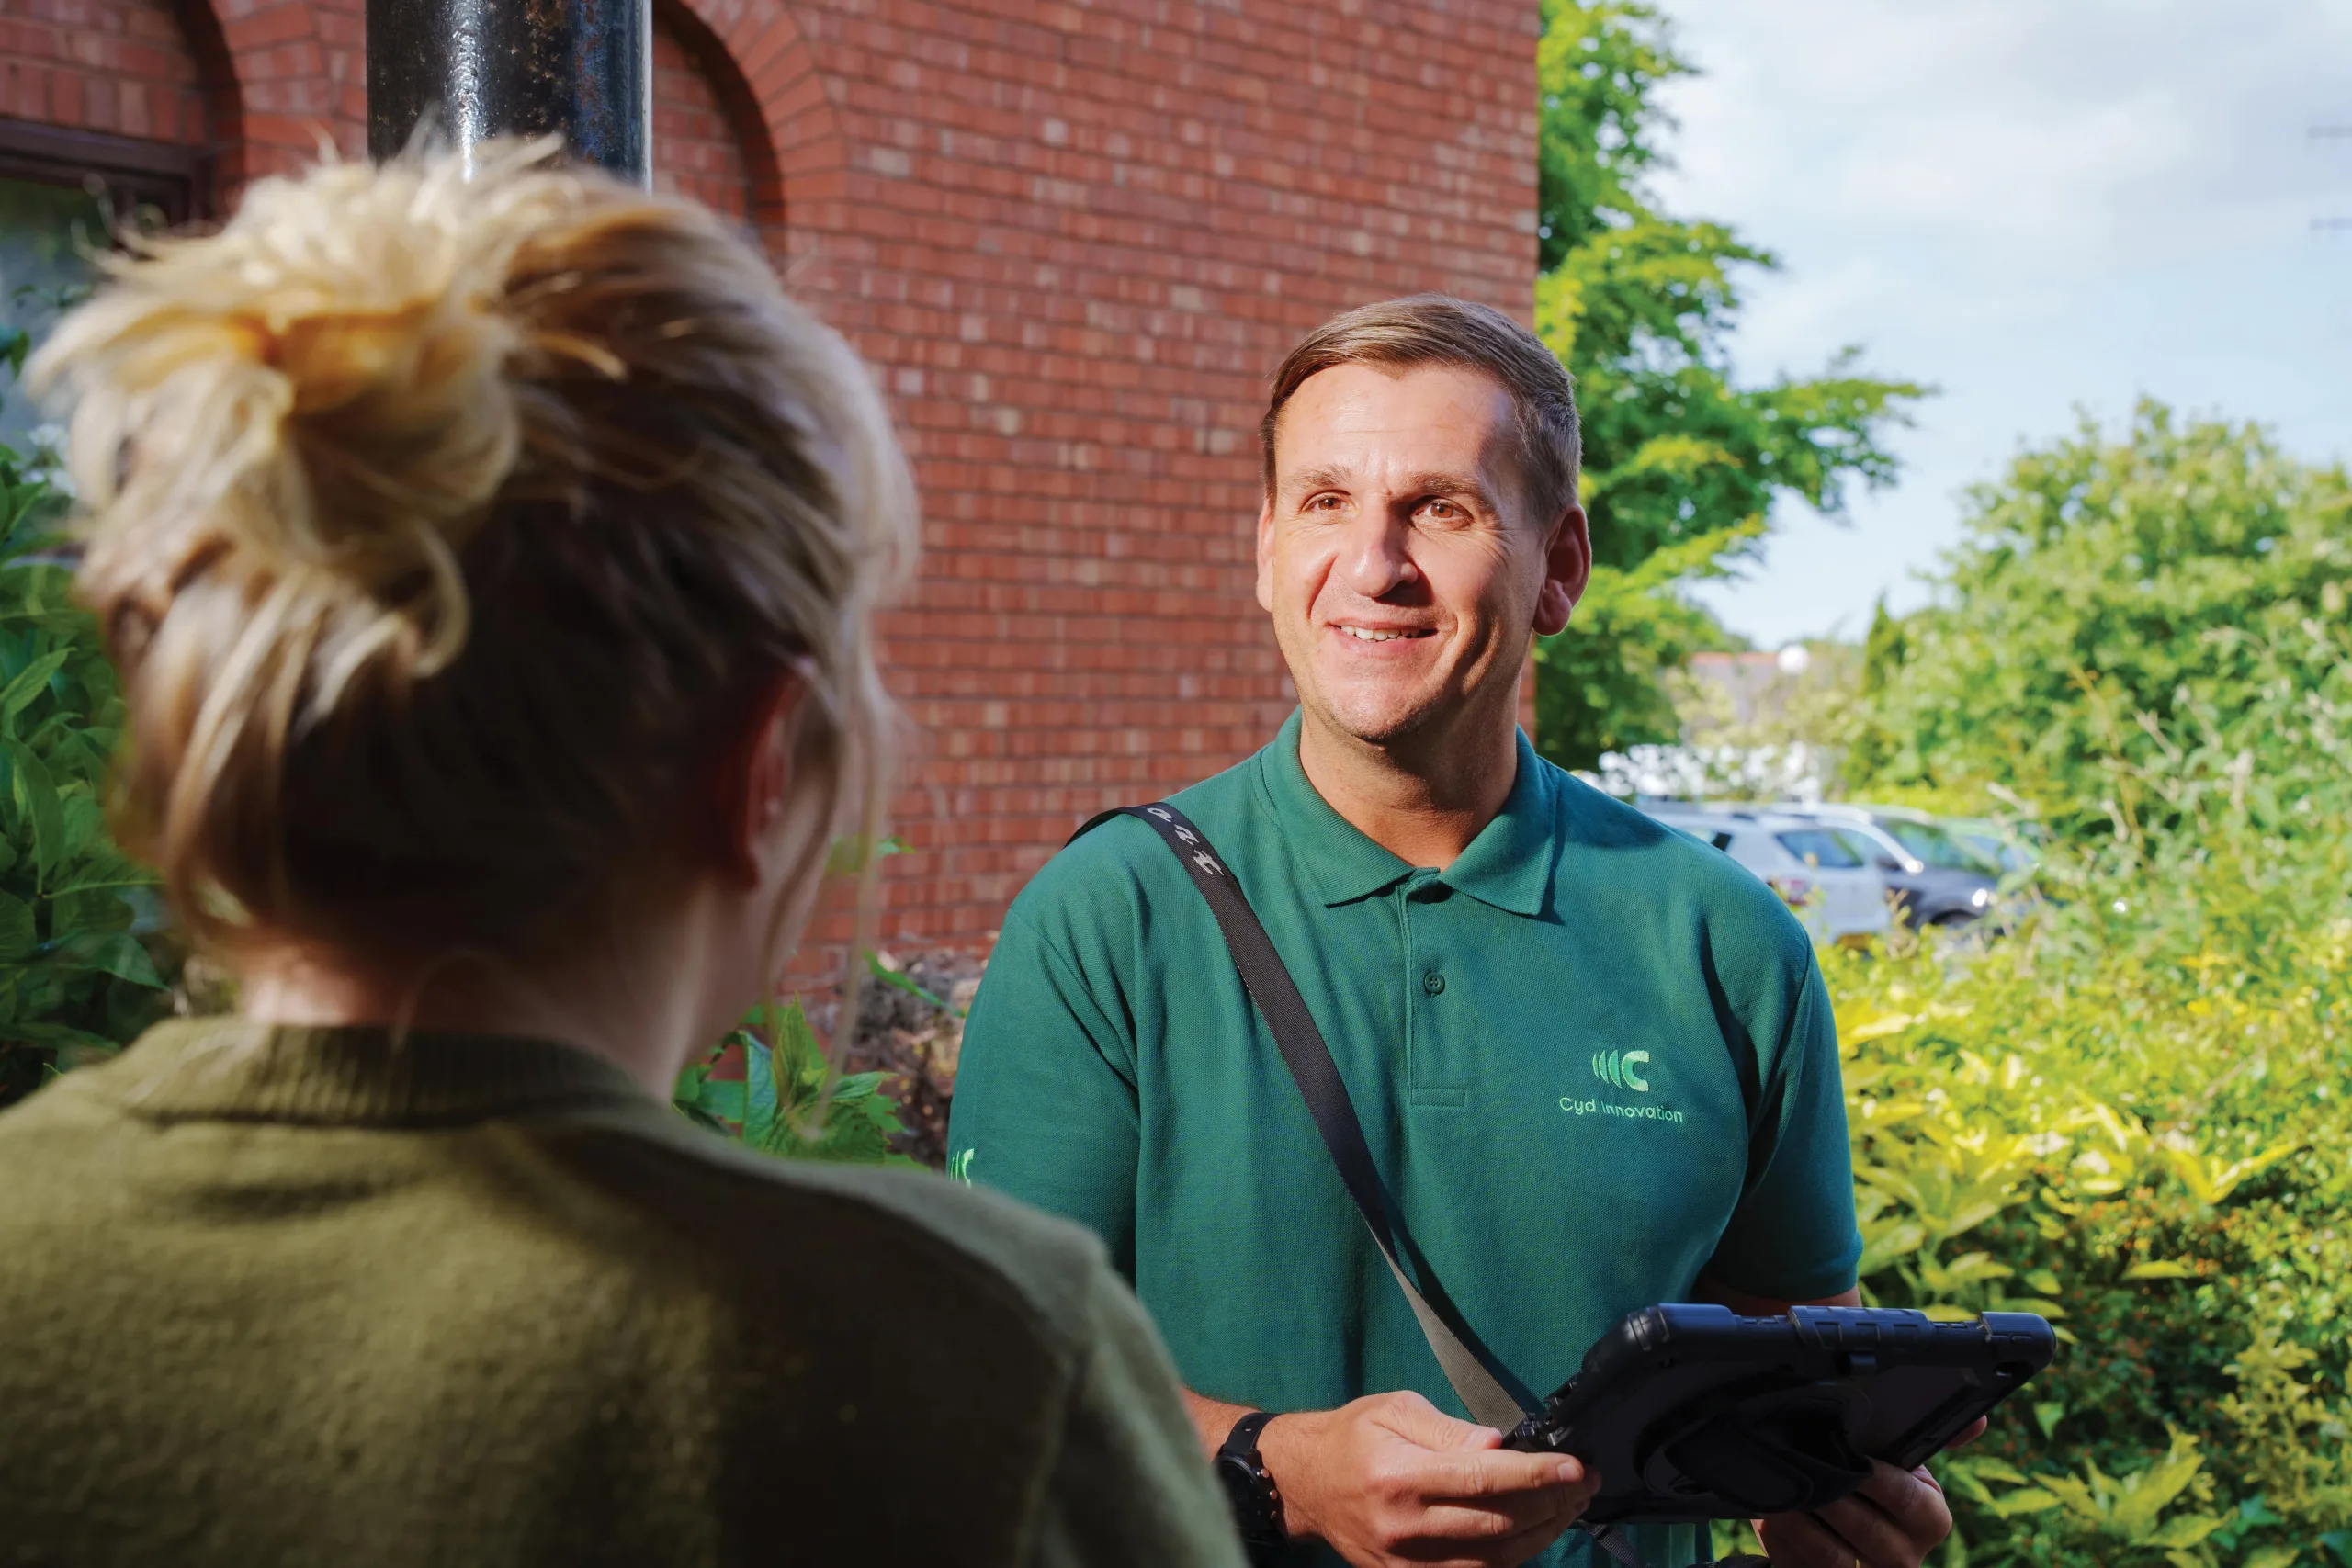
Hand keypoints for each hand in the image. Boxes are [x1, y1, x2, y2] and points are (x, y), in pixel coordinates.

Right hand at [1258, 1389, 1600, 1567]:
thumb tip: (1499, 1445)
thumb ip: (1448, 1429)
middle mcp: (1406, 1525)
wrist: (1303, 1482)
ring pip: (1494, 1560)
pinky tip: (1533, 1534)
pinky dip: (1510, 1559)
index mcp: (1401, 1475)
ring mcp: (1407, 1561)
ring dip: (1541, 1535)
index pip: (1484, 1479)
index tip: (1574, 1466)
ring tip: (1569, 1507)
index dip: (1537, 1476)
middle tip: (1584, 1482)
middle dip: (1552, 1504)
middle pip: (1498, 1524)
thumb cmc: (1352, 1436)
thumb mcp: (1395, 1409)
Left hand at [1751, 1451, 1967, 1567]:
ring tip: (1782, 1491)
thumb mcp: (1901, 1459)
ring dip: (1802, 1520)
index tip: (1856, 1461)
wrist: (1836, 1525)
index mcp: (1929, 1519)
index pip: (1913, 1504)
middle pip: (1868, 1532)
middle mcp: (1904, 1556)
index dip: (1881, 1481)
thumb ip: (1934, 1435)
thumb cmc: (1871, 1483)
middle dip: (1832, 1498)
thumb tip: (1979, 1419)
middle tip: (1805, 1469)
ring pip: (1833, 1556)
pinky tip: (1770, 1514)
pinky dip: (1782, 1539)